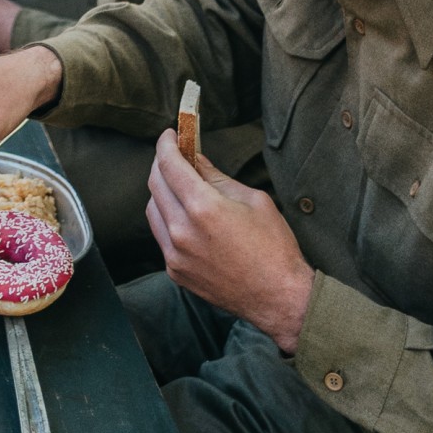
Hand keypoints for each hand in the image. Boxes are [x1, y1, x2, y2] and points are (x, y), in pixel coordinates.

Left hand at [145, 134, 314, 350]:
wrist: (279, 297)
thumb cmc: (274, 247)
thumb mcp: (253, 200)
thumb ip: (218, 179)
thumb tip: (197, 161)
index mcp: (203, 208)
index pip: (169, 165)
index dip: (166, 145)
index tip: (169, 135)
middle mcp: (182, 231)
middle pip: (155, 184)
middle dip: (162, 164)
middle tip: (175, 155)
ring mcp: (175, 254)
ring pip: (153, 210)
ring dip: (162, 192)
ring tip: (180, 185)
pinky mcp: (175, 271)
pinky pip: (160, 236)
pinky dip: (167, 219)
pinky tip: (184, 216)